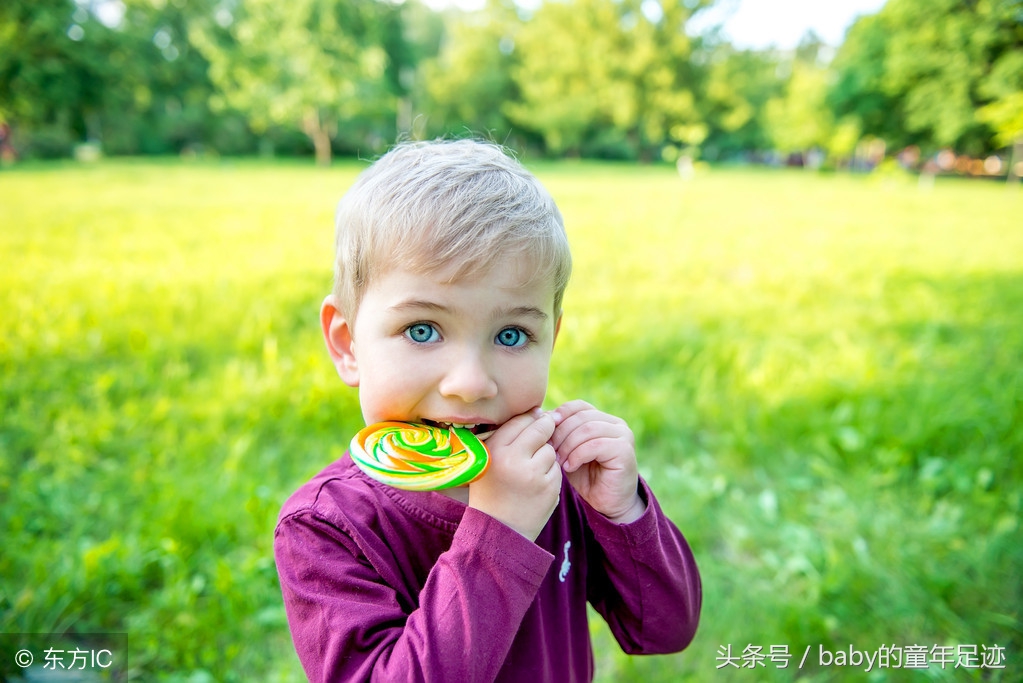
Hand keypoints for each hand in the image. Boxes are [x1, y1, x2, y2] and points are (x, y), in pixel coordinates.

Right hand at [468, 409, 561, 540]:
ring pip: (551, 449)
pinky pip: (556, 468)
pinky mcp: (549, 488)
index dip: (531, 418)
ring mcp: (533, 474)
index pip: (521, 420)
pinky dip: (550, 473)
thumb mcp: (489, 460)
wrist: (499, 530)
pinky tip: (537, 485)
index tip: (534, 421)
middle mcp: (513, 459)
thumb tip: (541, 412)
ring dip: (546, 455)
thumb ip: (509, 437)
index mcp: (494, 449)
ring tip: (531, 470)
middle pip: (541, 429)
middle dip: (544, 430)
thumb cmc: (492, 489)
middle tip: (541, 437)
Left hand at [550, 400, 644, 523]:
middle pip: (581, 417)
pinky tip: (570, 467)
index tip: (544, 430)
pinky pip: (595, 445)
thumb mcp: (569, 451)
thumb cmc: (586, 477)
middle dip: (560, 433)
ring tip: (558, 461)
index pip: (579, 406)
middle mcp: (616, 423)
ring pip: (587, 430)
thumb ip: (561, 434)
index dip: (560, 415)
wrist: (607, 503)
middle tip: (548, 450)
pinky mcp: (624, 450)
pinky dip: (578, 455)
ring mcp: (623, 435)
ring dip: (568, 445)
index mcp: (603, 419)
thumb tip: (542, 415)